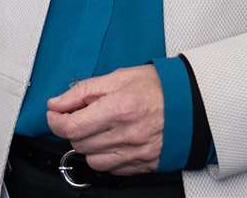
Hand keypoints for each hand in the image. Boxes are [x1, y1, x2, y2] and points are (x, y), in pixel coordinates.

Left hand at [46, 64, 164, 175]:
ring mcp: (136, 153)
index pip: (72, 127)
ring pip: (93, 160)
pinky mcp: (144, 165)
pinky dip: (105, 157)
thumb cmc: (158, 87)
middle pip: (79, 144)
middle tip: (80, 116)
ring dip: (88, 145)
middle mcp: (126, 135)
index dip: (56, 121)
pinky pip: (112, 169)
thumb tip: (57, 103)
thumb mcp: (118, 77)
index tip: (55, 114)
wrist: (192, 103)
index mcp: (118, 109)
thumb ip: (83, 91)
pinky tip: (111, 141)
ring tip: (97, 129)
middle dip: (73, 129)